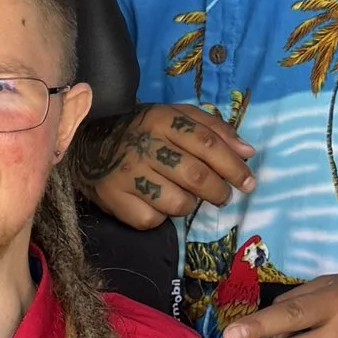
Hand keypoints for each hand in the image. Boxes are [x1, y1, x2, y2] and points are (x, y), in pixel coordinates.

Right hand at [86, 100, 252, 227]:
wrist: (88, 147)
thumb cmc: (143, 132)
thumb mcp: (176, 118)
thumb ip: (214, 130)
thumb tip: (247, 152)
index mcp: (161, 119)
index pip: (208, 144)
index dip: (233, 166)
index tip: (248, 182)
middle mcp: (143, 144)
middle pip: (196, 176)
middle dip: (219, 191)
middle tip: (224, 196)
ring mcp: (126, 173)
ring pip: (178, 203)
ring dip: (190, 204)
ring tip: (187, 197)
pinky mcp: (114, 199)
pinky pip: (152, 220)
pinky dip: (161, 216)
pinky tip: (157, 204)